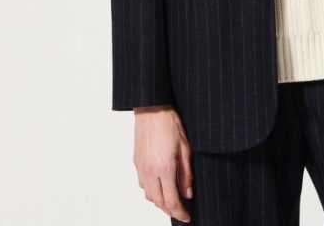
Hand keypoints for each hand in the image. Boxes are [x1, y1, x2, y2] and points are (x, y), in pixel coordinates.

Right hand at [133, 105, 192, 222]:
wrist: (151, 107)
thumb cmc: (169, 122)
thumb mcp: (185, 147)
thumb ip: (186, 173)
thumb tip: (187, 193)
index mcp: (164, 168)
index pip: (171, 201)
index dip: (180, 212)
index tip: (187, 217)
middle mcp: (150, 171)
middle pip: (158, 202)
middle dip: (170, 210)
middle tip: (181, 211)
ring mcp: (141, 167)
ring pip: (148, 195)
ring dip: (160, 202)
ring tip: (172, 199)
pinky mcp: (136, 161)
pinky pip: (142, 184)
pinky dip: (151, 190)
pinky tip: (160, 185)